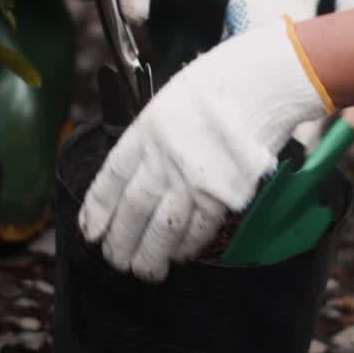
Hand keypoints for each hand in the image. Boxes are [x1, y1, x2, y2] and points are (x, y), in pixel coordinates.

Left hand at [78, 18, 332, 281]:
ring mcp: (194, 178)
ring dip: (151, 255)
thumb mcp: (169, 103)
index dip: (98, 211)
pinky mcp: (225, 193)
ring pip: (164, 229)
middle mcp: (164, 158)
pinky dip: (188, 246)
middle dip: (121, 242)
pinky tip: (180, 255)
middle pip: (133, 211)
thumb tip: (139, 176)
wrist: (261, 81)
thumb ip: (151, 140)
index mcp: (145, 132)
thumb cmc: (219, 84)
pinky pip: (200, 228)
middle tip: (116, 260)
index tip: (92, 231)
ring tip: (145, 271)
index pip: (111, 181)